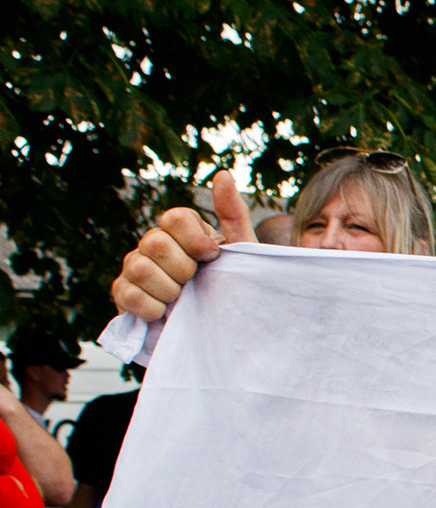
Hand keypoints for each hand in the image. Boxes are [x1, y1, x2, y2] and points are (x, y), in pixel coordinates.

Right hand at [111, 170, 255, 320]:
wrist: (221, 334)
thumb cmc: (231, 290)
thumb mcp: (241, 253)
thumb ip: (233, 214)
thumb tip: (222, 174)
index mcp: (181, 231)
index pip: (176, 217)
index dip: (197, 241)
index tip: (212, 258)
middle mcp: (153, 244)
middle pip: (155, 241)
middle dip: (184, 269)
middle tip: (195, 283)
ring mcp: (134, 268)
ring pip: (141, 268)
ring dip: (170, 291)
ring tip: (181, 300)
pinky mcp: (123, 296)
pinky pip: (130, 295)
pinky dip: (153, 308)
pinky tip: (166, 313)